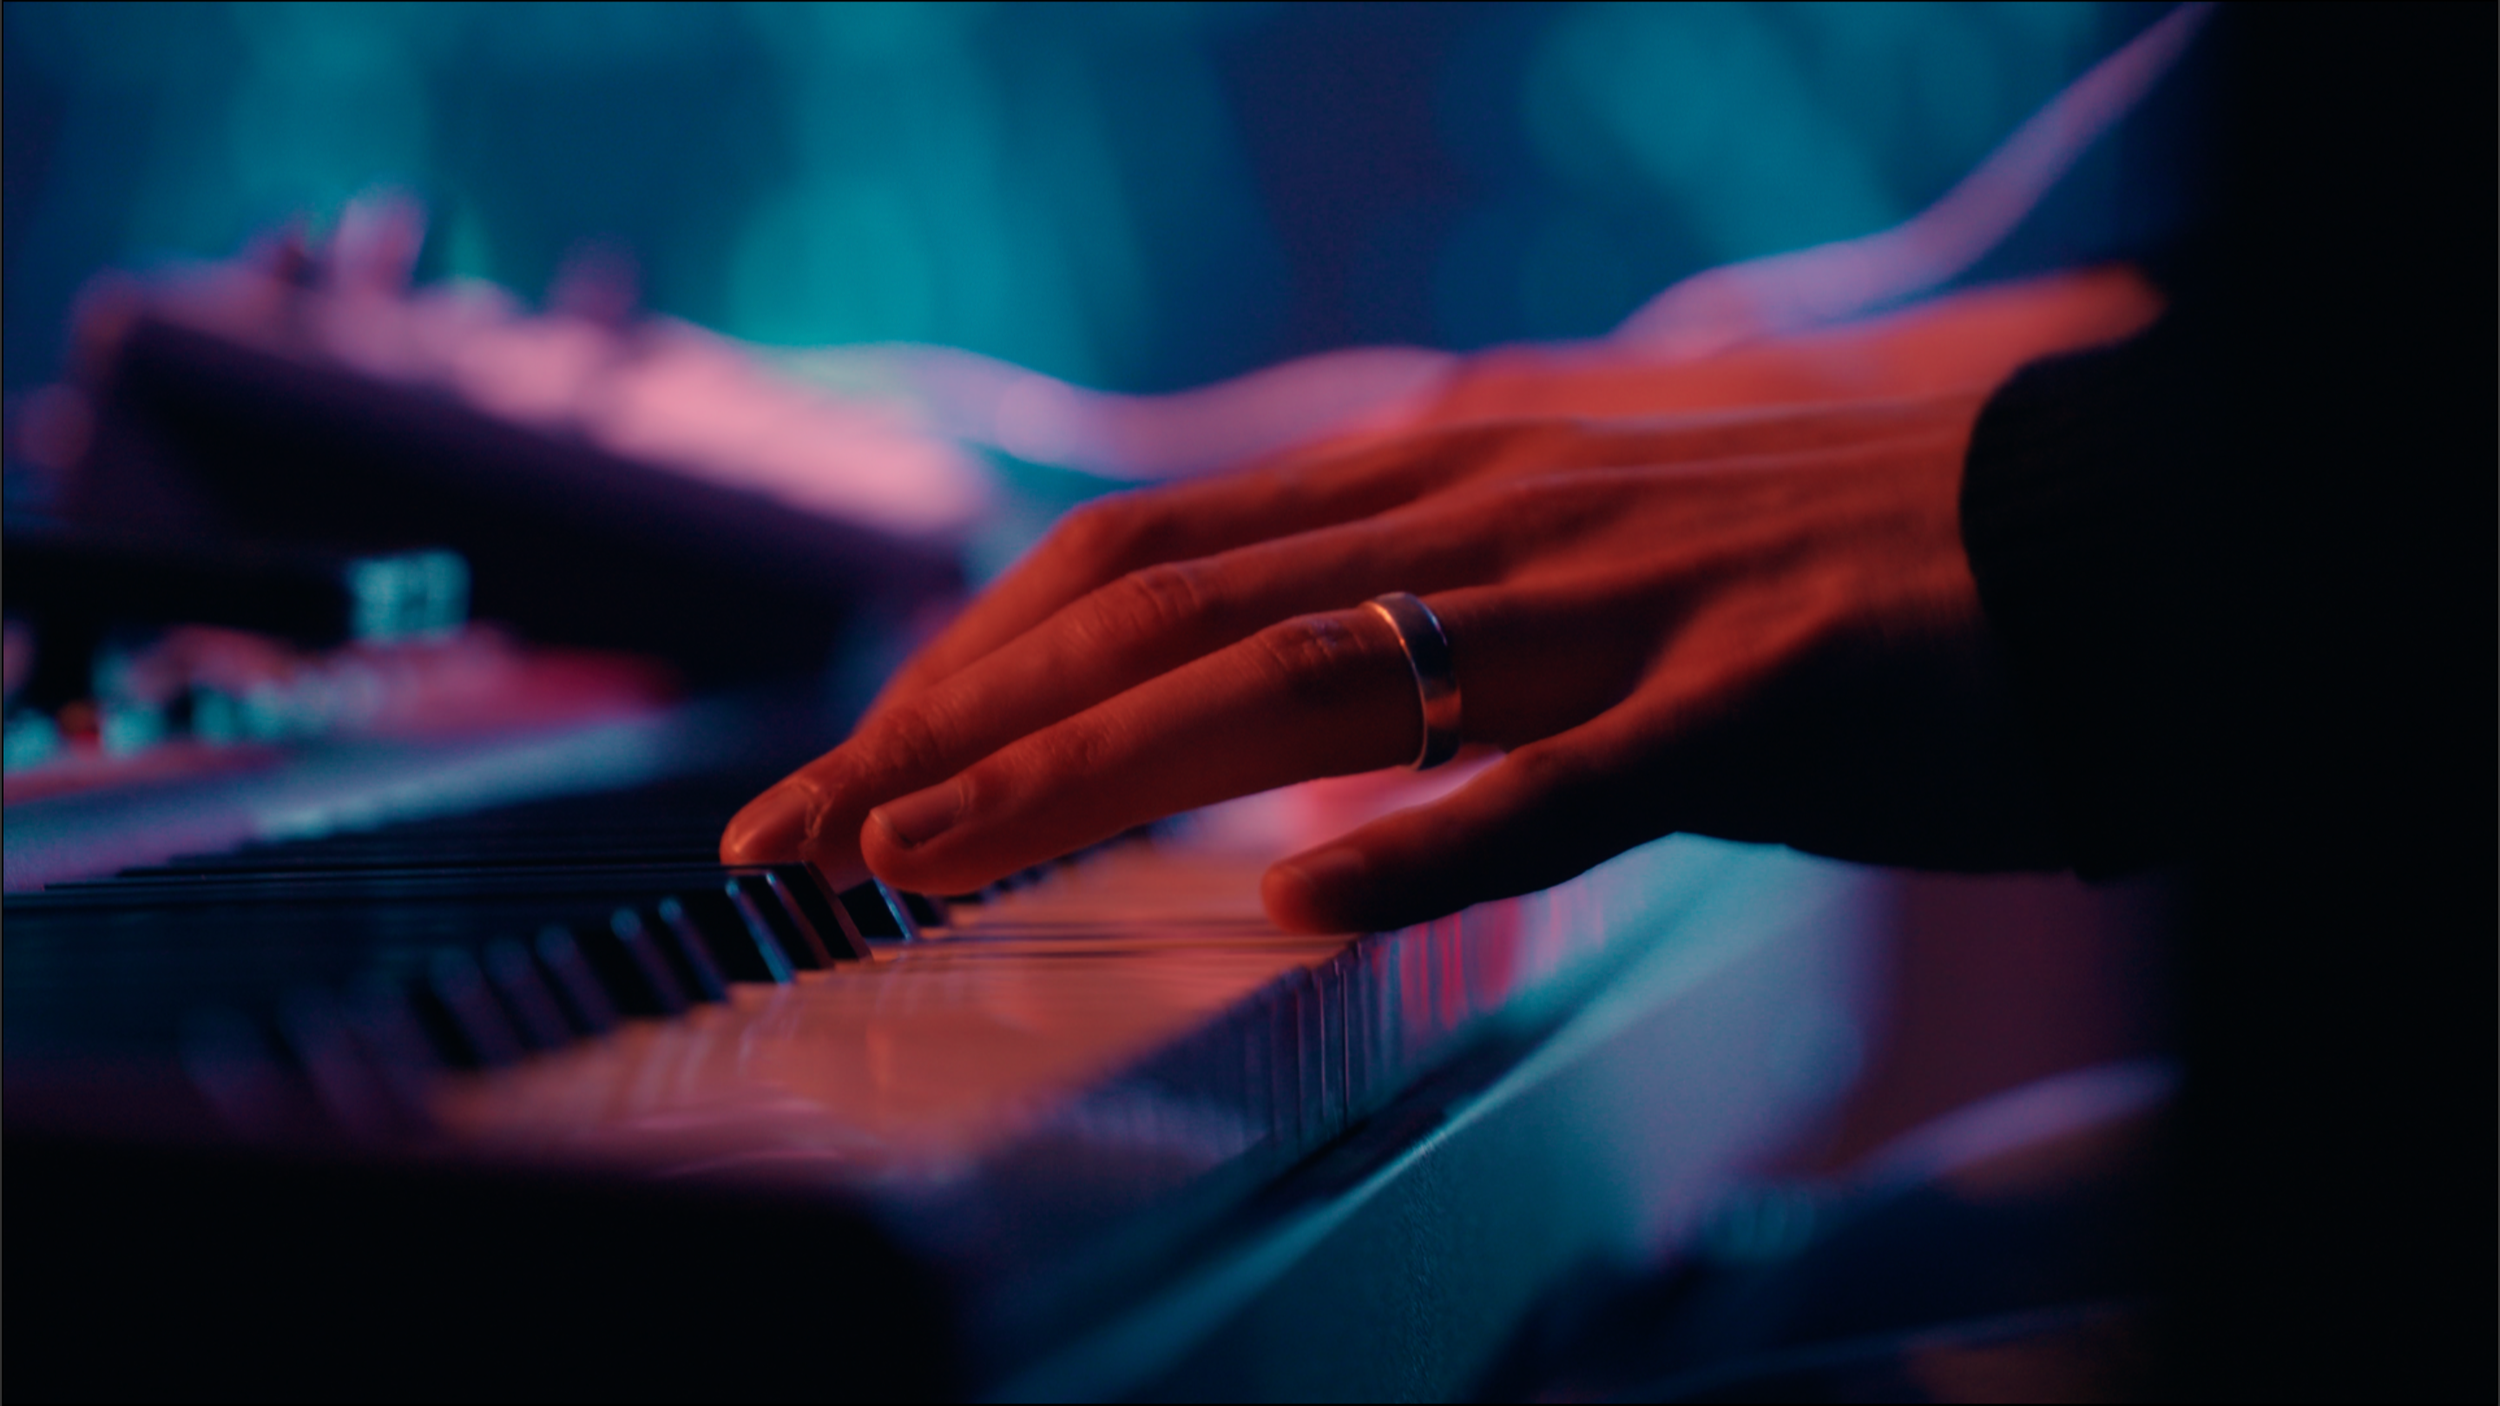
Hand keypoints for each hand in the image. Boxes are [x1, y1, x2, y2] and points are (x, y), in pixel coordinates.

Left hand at [722, 270, 2158, 929]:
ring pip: (1311, 679)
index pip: (1140, 561)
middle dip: (959, 732)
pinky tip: (1307, 903)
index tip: (839, 775)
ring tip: (937, 865)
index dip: (970, 663)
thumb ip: (1410, 600)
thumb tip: (1248, 717)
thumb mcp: (1562, 544)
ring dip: (1097, 776)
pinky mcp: (1759, 693)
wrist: (2078, 516)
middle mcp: (1492, 507)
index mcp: (1437, 469)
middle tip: (796, 844)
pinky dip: (1437, 838)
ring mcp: (1622, 596)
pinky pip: (1579, 777)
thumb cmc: (1801, 554)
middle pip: (1167, 615)